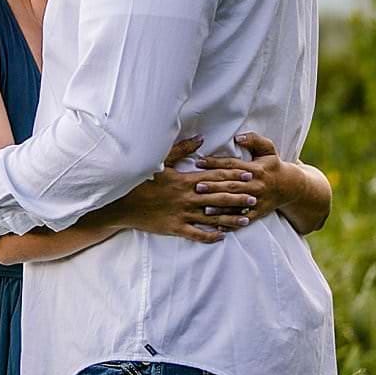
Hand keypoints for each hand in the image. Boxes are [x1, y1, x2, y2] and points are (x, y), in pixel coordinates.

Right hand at [98, 135, 250, 242]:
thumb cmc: (139, 181)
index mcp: (185, 180)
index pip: (215, 176)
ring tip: (246, 219)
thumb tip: (200, 138)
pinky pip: (197, 234)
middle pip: (219, 197)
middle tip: (255, 197)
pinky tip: (222, 236)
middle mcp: (187, 198)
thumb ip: (181, 149)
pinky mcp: (175, 228)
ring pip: (212, 217)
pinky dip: (211, 236)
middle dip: (239, 197)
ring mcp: (182, 214)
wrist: (120, 204)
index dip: (234, 175)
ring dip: (231, 218)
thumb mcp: (159, 161)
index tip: (250, 175)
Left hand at [193, 132, 301, 221]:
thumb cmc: (272, 166)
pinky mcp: (258, 213)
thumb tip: (238, 137)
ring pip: (236, 204)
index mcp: (256, 169)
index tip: (199, 162)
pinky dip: (232, 223)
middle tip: (197, 186)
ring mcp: (257, 200)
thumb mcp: (268, 149)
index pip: (232, 165)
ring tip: (204, 208)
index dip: (215, 163)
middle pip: (232, 186)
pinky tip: (218, 225)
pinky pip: (244, 219)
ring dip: (220, 207)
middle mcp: (256, 185)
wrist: (290, 187)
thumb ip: (254, 140)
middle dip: (214, 186)